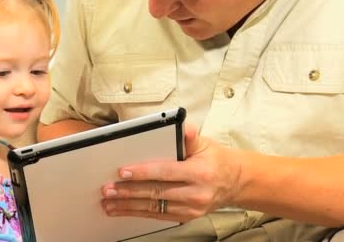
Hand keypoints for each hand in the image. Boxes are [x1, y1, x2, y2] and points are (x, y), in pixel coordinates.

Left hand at [101, 124, 242, 221]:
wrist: (236, 183)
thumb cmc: (216, 160)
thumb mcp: (206, 144)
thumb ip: (189, 136)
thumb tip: (182, 126)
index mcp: (199, 173)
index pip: (166, 172)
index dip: (143, 172)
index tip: (123, 172)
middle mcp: (195, 193)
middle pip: (156, 193)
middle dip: (128, 191)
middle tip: (108, 189)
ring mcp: (191, 209)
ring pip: (154, 208)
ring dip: (128, 206)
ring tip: (109, 203)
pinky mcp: (186, 217)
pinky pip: (158, 216)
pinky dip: (138, 213)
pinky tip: (123, 211)